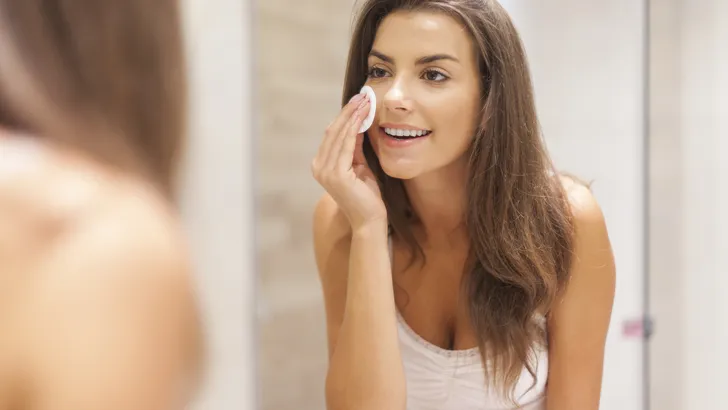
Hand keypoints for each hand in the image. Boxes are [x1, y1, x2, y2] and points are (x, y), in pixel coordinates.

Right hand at [311, 92, 386, 230]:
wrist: (369, 219)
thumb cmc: (367, 195)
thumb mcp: (359, 165)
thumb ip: (355, 147)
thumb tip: (358, 123)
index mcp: (321, 165)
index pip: (332, 134)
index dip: (345, 116)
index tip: (358, 101)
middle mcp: (318, 167)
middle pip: (333, 131)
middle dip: (348, 112)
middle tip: (362, 96)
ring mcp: (325, 171)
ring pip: (339, 135)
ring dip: (353, 116)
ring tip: (365, 102)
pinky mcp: (336, 174)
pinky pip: (346, 145)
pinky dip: (355, 128)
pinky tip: (363, 117)